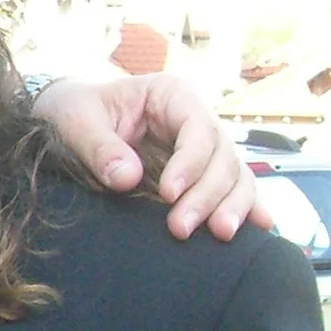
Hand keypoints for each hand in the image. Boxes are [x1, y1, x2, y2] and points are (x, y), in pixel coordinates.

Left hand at [33, 73, 268, 241]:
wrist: (68, 119)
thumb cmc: (73, 111)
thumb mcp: (76, 122)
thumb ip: (99, 148)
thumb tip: (127, 178)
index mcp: (171, 94)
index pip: (198, 127)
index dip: (190, 162)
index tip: (169, 193)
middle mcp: (195, 119)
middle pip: (221, 155)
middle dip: (208, 193)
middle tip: (182, 227)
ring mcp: (201, 148)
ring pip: (234, 174)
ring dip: (231, 205)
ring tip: (221, 235)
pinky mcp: (198, 173)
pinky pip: (231, 187)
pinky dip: (246, 206)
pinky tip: (262, 226)